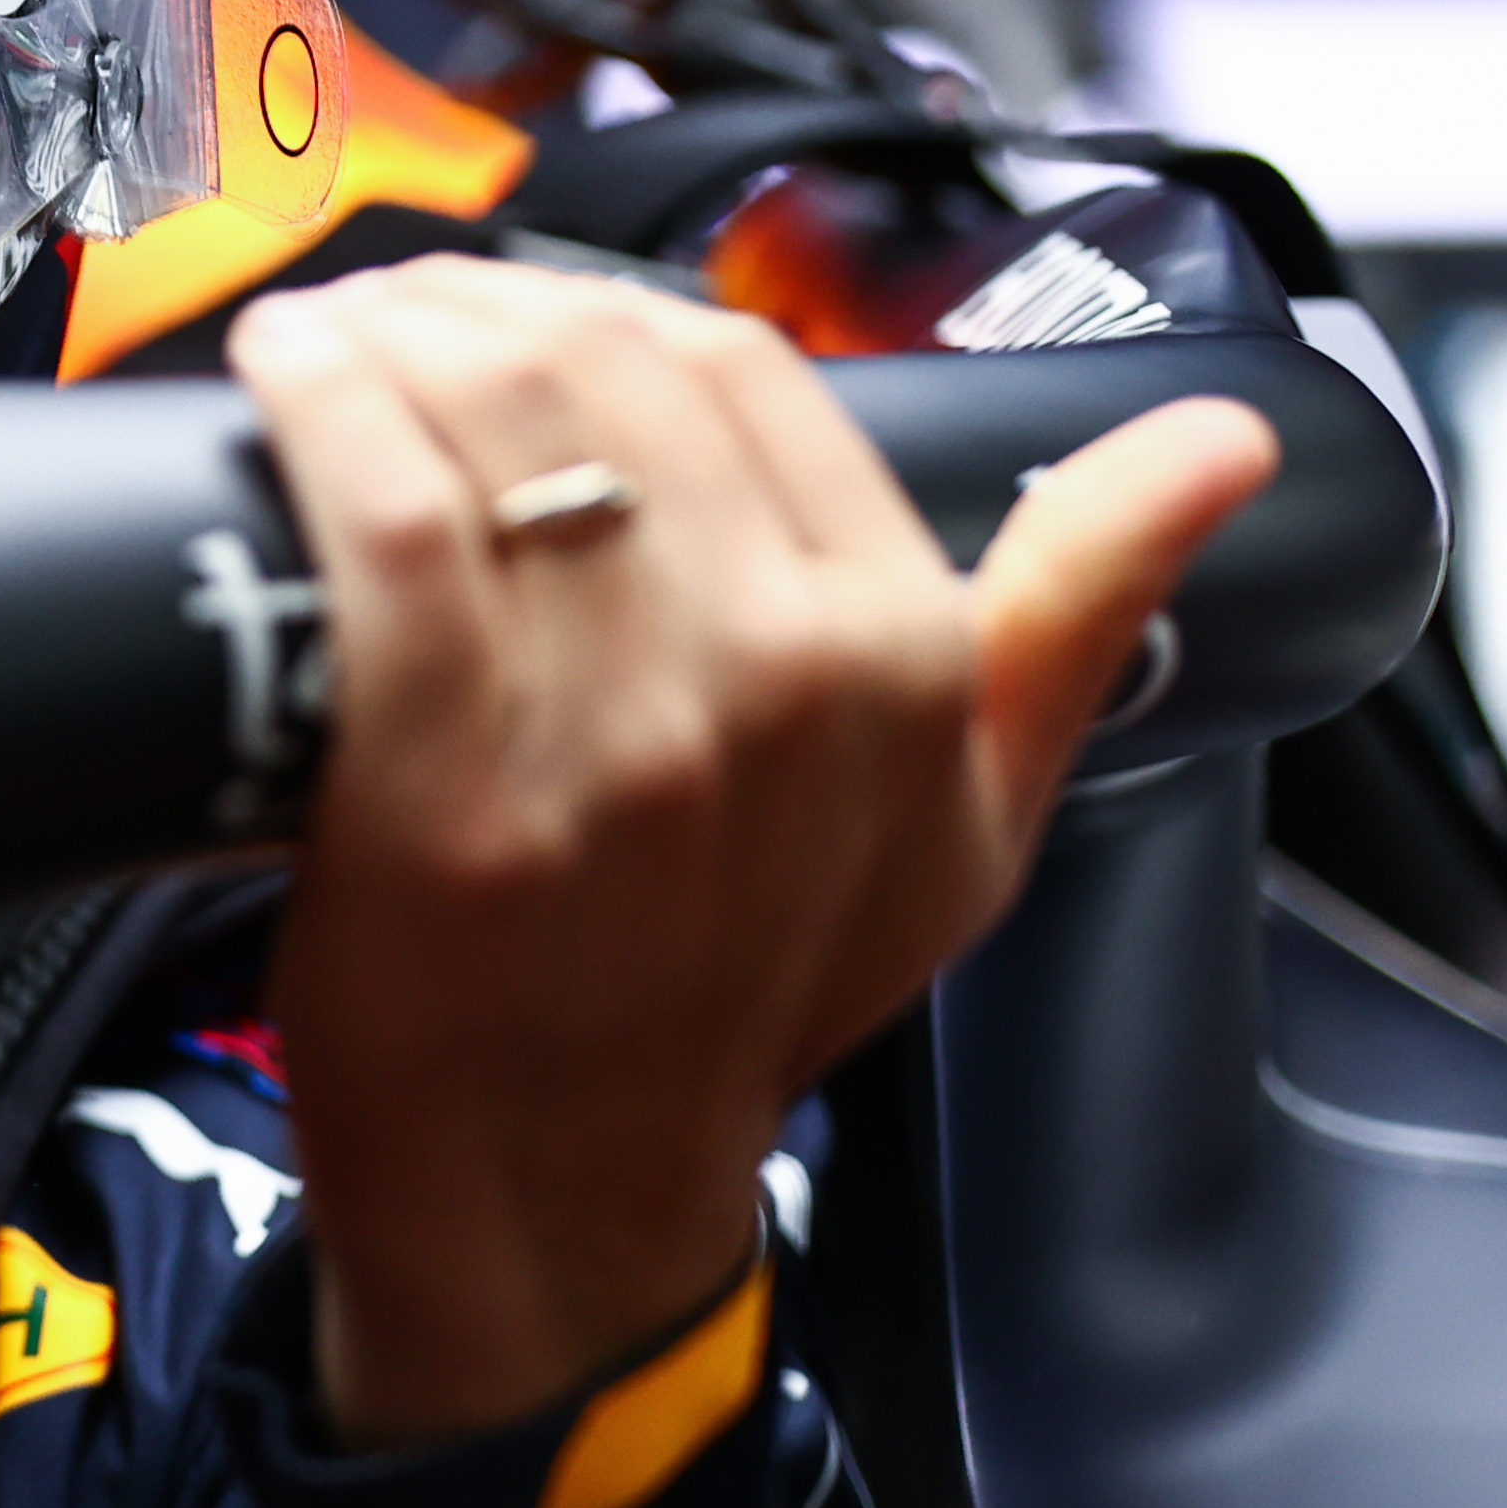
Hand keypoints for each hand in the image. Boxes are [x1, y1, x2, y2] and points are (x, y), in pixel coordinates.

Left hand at [224, 255, 1279, 1450]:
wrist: (568, 1201)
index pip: (744, 373)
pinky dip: (325, 418)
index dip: (610, 312)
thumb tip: (1222, 445)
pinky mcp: (442, 781)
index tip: (516, 316)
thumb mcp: (969, 822)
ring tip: (331, 342)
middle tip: (400, 318)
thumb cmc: (744, 1000)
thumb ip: (1079, 609)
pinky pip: (386, 520)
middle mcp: (772, 678)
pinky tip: (284, 378)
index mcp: (898, 659)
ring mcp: (611, 734)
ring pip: (496, 421)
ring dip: (389, 338)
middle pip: (609, 372)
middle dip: (482, 306)